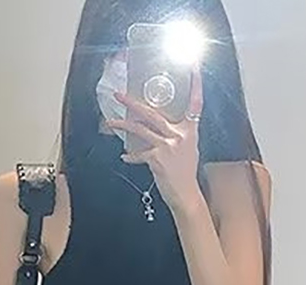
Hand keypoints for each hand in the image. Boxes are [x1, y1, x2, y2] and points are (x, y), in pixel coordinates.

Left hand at [107, 66, 204, 213]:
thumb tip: (163, 129)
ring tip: (110, 122)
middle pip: (153, 113)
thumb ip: (178, 136)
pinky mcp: (156, 159)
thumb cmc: (186, 174)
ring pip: (139, 129)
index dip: (195, 86)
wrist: (186, 194)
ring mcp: (167, 146)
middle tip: (119, 95)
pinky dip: (131, 156)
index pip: (195, 104)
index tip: (194, 69)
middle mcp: (178, 135)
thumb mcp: (189, 150)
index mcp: (189, 131)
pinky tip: (125, 157)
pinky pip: (139, 154)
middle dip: (133, 102)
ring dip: (122, 125)